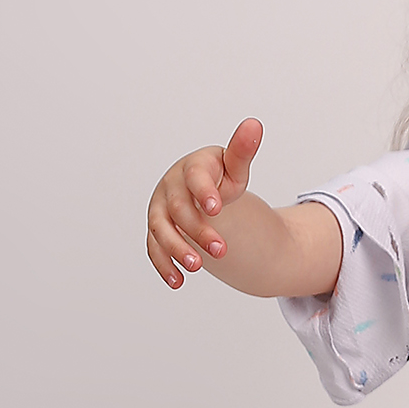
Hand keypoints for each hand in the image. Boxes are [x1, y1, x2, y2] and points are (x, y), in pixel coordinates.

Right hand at [146, 117, 264, 287]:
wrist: (199, 192)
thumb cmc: (218, 177)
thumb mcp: (233, 167)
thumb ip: (242, 151)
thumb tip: (254, 125)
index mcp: (191, 169)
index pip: (194, 177)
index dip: (203, 191)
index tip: (217, 207)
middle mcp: (170, 188)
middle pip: (179, 209)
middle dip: (198, 230)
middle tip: (222, 250)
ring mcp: (160, 211)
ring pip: (161, 230)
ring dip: (177, 249)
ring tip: (197, 267)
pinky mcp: (157, 231)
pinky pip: (154, 248)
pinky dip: (164, 264)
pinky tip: (177, 282)